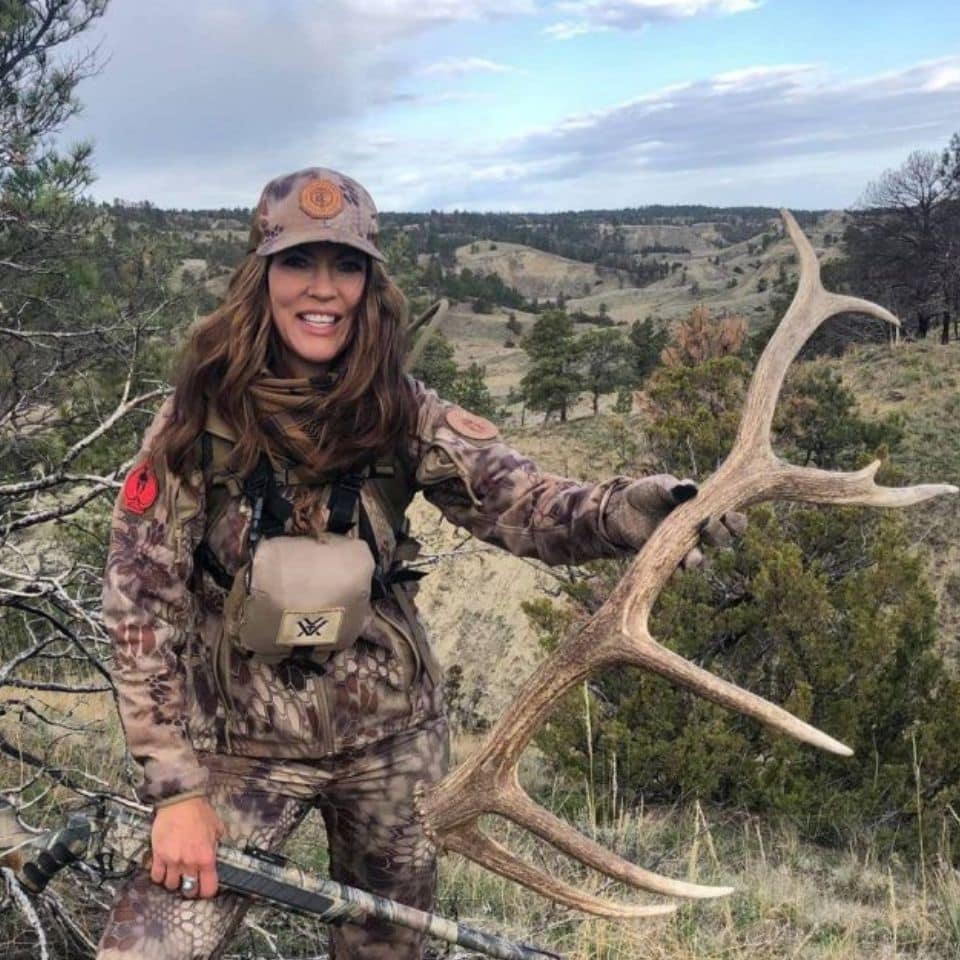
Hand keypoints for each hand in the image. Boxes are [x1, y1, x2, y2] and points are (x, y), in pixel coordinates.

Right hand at [150, 796, 222, 898]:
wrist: (179, 801)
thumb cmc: (199, 812)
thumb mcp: (216, 827)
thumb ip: (216, 844)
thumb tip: (215, 852)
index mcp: (207, 857)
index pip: (208, 888)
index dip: (207, 891)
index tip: (205, 888)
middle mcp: (189, 863)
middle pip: (189, 890)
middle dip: (190, 889)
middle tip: (190, 882)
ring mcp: (172, 861)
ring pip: (171, 885)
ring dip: (174, 881)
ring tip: (176, 873)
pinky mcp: (157, 856)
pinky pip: (156, 876)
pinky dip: (160, 876)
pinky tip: (163, 868)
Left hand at [607, 474, 746, 566]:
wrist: (623, 509)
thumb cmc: (650, 493)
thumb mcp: (661, 486)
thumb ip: (676, 487)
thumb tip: (690, 488)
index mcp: (707, 511)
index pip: (733, 521)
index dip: (736, 521)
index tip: (728, 514)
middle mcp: (700, 533)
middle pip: (722, 541)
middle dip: (718, 536)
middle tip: (706, 525)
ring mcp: (685, 548)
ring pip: (701, 561)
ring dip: (698, 560)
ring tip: (691, 558)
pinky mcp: (666, 559)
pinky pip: (676, 572)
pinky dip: (675, 572)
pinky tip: (672, 569)